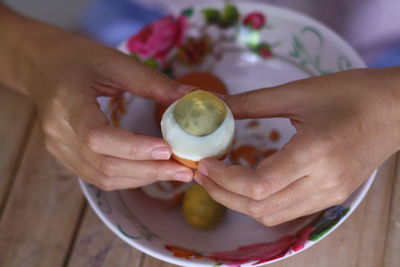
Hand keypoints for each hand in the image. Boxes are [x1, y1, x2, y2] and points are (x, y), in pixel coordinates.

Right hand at [27, 32, 194, 189]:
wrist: (43, 67)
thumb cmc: (79, 59)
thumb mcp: (116, 63)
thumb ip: (153, 83)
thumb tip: (193, 98)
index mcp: (68, 102)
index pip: (98, 136)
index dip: (134, 148)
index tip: (168, 151)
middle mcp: (58, 132)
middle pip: (104, 165)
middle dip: (149, 171)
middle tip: (185, 171)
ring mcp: (59, 149)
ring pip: (103, 178)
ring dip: (143, 178)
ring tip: (175, 173)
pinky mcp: (65, 157)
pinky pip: (99, 177)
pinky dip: (130, 177)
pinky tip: (152, 171)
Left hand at [196, 68, 399, 225]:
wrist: (396, 108)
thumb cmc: (351, 93)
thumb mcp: (298, 92)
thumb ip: (252, 102)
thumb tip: (216, 106)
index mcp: (314, 153)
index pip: (257, 185)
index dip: (223, 180)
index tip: (204, 163)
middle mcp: (323, 182)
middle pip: (259, 207)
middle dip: (223, 194)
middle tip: (203, 172)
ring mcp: (330, 194)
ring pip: (272, 215)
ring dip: (240, 202)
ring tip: (220, 178)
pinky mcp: (332, 197)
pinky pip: (288, 211)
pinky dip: (261, 202)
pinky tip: (250, 180)